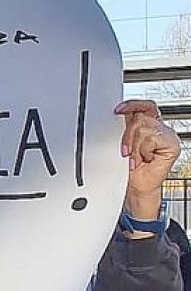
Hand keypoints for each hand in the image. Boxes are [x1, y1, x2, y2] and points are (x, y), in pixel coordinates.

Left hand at [118, 99, 180, 223]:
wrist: (136, 186)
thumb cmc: (128, 167)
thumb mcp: (123, 143)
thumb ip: (124, 127)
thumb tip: (117, 114)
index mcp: (148, 124)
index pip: (144, 106)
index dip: (132, 105)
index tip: (117, 110)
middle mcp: (159, 127)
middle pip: (141, 117)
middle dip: (127, 135)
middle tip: (125, 151)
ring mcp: (167, 135)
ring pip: (144, 128)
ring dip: (134, 147)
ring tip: (135, 158)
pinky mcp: (172, 145)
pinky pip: (152, 139)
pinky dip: (143, 151)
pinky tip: (144, 159)